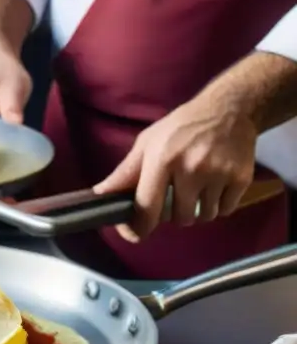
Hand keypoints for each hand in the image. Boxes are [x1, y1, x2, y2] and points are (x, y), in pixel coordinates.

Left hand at [93, 98, 257, 241]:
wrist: (228, 110)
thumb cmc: (180, 127)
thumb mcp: (147, 142)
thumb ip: (125, 172)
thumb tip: (100, 194)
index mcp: (162, 159)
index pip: (147, 206)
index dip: (139, 227)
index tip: (136, 233)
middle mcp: (191, 168)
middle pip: (179, 218)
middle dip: (173, 213)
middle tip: (175, 194)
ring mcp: (219, 174)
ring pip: (203, 217)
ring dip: (197, 211)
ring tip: (195, 189)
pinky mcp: (241, 178)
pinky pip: (226, 210)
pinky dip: (218, 205)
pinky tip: (214, 186)